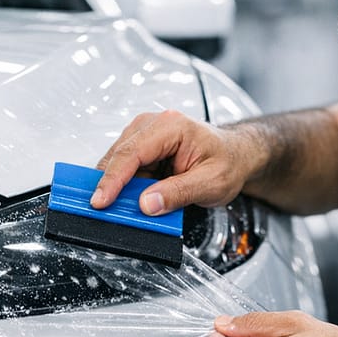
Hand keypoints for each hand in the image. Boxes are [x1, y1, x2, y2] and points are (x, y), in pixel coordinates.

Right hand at [91, 110, 259, 214]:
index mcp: (171, 126)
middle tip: (108, 211)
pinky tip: (139, 197)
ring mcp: (146, 133)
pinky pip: (126, 168)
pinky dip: (128, 186)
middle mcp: (154, 124)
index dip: (112, 180)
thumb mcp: (211, 183)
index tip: (100, 201)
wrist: (236, 155)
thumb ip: (178, 193)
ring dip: (122, 187)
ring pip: (118, 163)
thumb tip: (147, 204)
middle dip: (112, 186)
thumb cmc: (228, 162)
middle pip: (119, 156)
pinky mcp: (143, 147)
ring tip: (132, 206)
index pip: (132, 153)